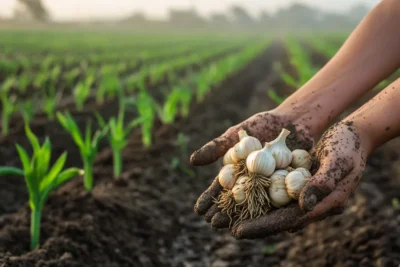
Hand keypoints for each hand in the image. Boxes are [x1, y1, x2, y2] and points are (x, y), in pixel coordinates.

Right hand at [192, 110, 313, 225]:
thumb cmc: (263, 125)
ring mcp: (271, 188)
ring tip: (233, 229)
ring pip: (256, 206)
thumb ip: (216, 147)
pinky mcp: (290, 189)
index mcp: (238, 171)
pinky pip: (280, 202)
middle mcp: (253, 183)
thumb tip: (192, 161)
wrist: (295, 120)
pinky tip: (263, 222)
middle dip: (224, 213)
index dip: (210, 199)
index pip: (221, 188)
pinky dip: (272, 213)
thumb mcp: (237, 134)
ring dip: (244, 218)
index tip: (199, 210)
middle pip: (236, 200)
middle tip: (214, 223)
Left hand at [231, 121, 368, 238]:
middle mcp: (310, 203)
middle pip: (275, 217)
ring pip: (270, 205)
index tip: (239, 231)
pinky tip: (233, 190)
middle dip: (248, 223)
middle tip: (221, 226)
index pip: (289, 220)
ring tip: (220, 215)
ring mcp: (301, 192)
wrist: (350, 134)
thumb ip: (324, 182)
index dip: (263, 227)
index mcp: (324, 204)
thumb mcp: (339, 161)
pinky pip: (271, 189)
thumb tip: (305, 206)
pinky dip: (252, 191)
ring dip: (246, 209)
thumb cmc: (348, 146)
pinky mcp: (294, 180)